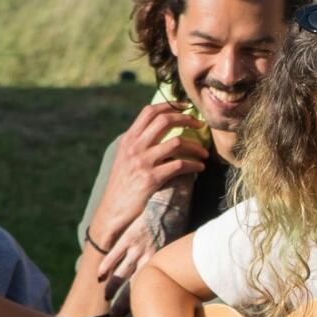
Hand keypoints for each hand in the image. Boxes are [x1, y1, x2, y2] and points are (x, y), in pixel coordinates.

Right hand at [86, 101, 208, 272]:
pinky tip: (200, 168)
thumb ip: (139, 144)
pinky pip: (179, 165)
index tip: (187, 108)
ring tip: (204, 154)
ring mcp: (142, 162)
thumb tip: (160, 131)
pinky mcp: (150, 179)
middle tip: (200, 126)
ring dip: (195, 147)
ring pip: (177, 142)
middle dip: (187, 120)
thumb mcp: (125, 159)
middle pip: (165, 120)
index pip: (149, 111)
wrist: (112, 211)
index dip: (170, 105)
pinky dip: (194, 165)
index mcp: (128, 139)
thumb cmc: (123, 186)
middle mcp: (134, 147)